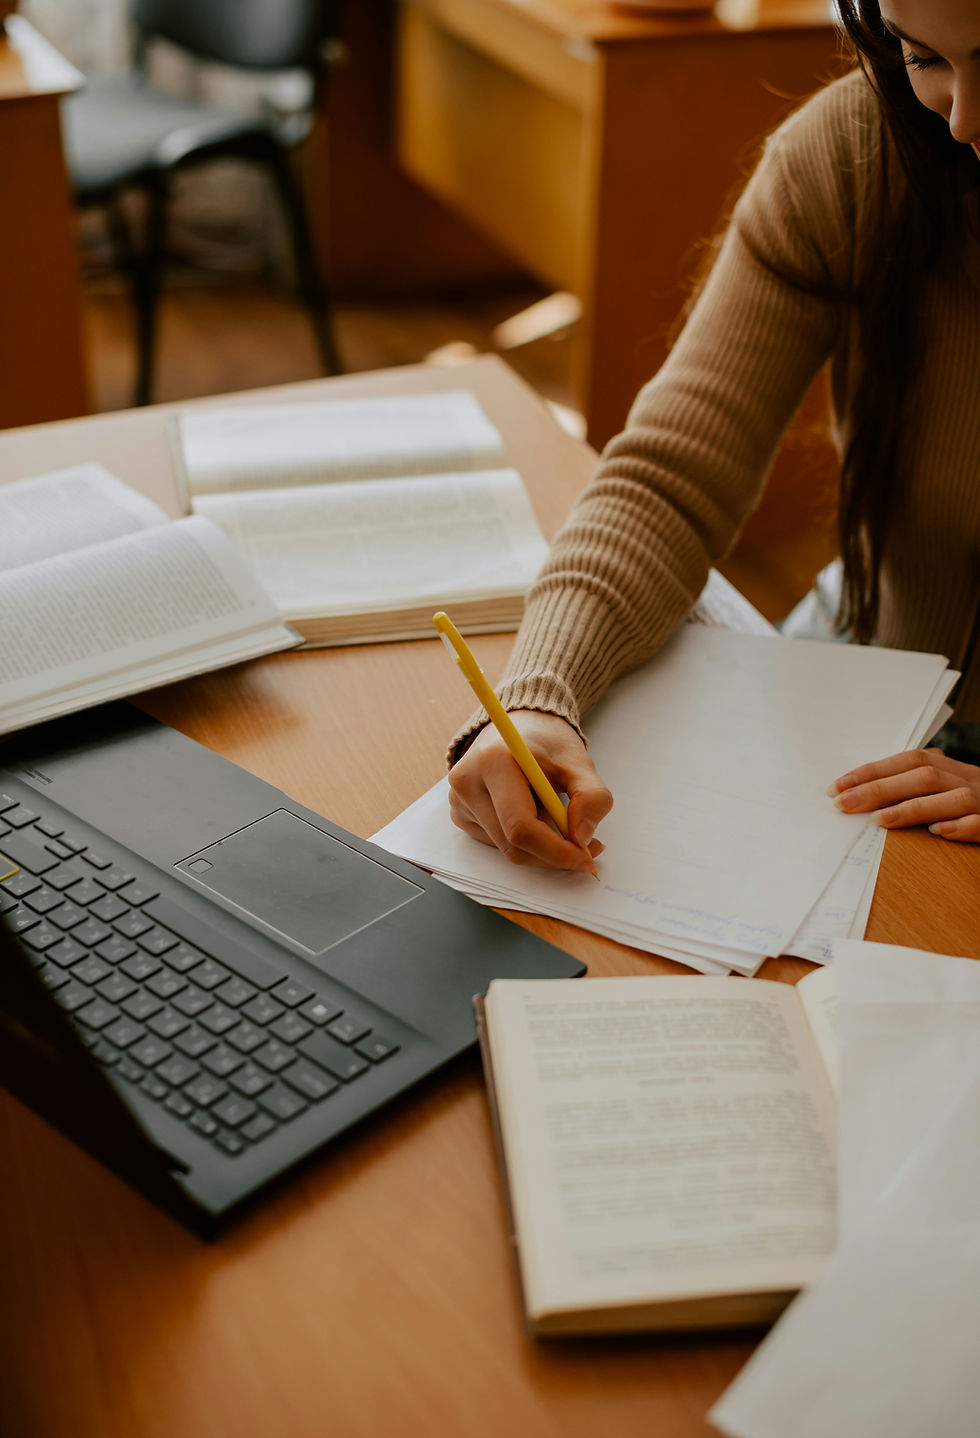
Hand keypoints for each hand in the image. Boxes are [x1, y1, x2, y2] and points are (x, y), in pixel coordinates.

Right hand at [448, 710, 612, 870]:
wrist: (520, 728)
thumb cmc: (546, 743)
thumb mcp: (579, 762)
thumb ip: (591, 797)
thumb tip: (582, 838)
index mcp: (492, 762)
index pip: (520, 826)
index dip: (555, 851)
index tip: (585, 858)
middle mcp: (467, 782)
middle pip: (512, 844)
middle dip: (553, 854)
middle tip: (585, 849)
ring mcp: (459, 801)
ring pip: (506, 849)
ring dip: (542, 848)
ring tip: (562, 822)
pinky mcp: (460, 815)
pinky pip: (498, 844)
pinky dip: (525, 842)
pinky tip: (537, 818)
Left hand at [828, 748, 979, 841]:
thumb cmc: (971, 806)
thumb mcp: (944, 790)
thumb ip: (913, 789)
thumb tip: (861, 796)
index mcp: (950, 769)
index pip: (906, 761)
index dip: (871, 772)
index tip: (836, 788)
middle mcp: (967, 780)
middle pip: (923, 776)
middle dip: (879, 789)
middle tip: (844, 805)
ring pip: (952, 797)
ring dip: (914, 808)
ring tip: (880, 820)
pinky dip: (962, 827)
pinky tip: (939, 832)